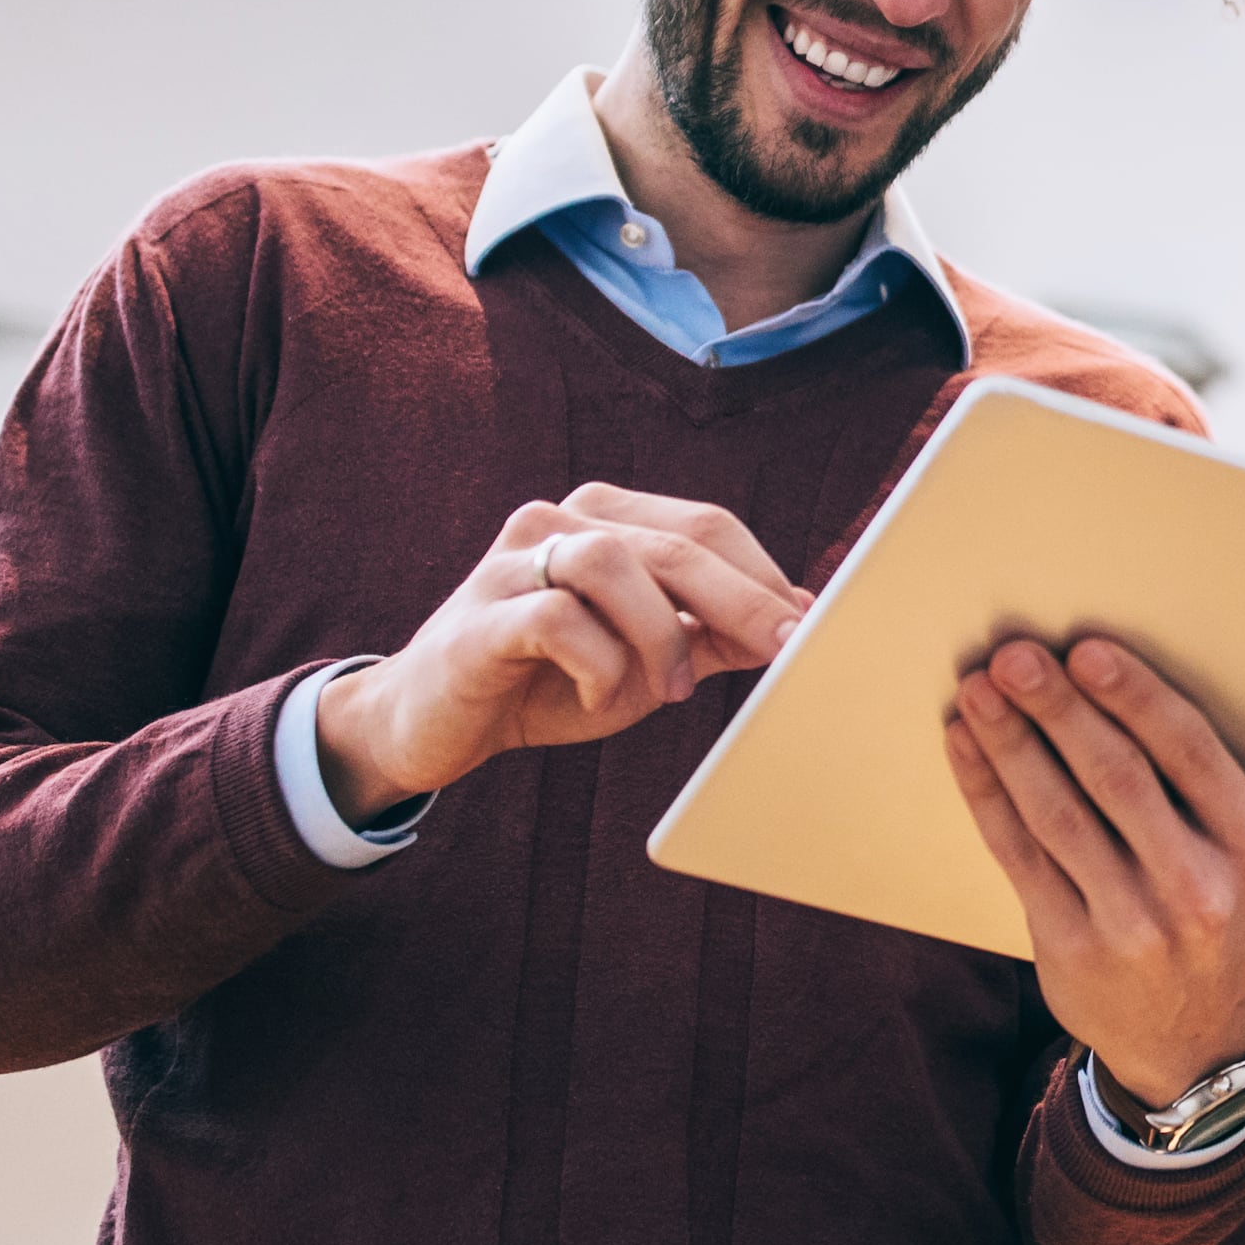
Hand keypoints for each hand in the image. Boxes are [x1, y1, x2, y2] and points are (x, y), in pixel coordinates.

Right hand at [316, 487, 807, 818]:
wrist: (433, 725)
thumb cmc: (546, 682)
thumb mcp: (645, 661)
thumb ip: (711, 637)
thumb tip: (800, 621)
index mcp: (605, 518)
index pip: (706, 526)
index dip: (764, 577)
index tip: (811, 628)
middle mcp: (559, 522)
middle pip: (675, 542)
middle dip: (743, 600)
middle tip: (787, 651)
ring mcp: (512, 562)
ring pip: (613, 565)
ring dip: (659, 635)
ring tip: (668, 690)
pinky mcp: (479, 616)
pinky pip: (556, 619)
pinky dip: (597, 663)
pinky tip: (599, 696)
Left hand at [945, 638, 1244, 1108]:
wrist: (1191, 1040)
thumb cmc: (1233, 913)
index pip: (1191, 755)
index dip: (1136, 699)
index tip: (1088, 650)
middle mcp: (1197, 889)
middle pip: (1116, 779)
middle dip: (1061, 710)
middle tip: (1016, 656)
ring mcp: (1130, 924)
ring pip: (1058, 816)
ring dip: (1012, 746)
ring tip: (980, 690)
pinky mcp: (1070, 948)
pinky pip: (1019, 856)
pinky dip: (987, 796)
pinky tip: (967, 747)